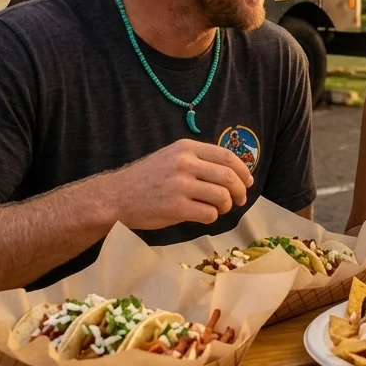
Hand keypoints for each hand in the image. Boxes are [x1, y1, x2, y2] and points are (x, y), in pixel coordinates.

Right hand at [103, 139, 253, 229]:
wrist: (117, 197)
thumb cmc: (147, 178)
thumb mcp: (171, 157)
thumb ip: (197, 160)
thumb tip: (232, 172)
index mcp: (186, 148)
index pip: (226, 156)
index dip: (243, 170)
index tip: (248, 182)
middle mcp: (185, 163)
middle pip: (228, 177)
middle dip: (240, 191)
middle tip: (239, 200)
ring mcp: (180, 186)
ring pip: (222, 196)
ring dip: (226, 206)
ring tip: (219, 209)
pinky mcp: (176, 208)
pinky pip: (209, 214)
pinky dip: (212, 217)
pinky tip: (203, 216)